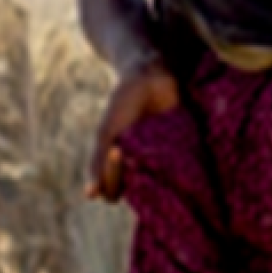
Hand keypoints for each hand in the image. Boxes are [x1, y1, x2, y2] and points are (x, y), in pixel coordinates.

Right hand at [85, 57, 180, 201]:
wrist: (149, 77)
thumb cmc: (124, 104)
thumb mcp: (107, 133)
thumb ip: (98, 163)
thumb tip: (90, 196)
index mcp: (118, 167)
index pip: (112, 192)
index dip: (111, 177)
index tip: (115, 150)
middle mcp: (138, 169)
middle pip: (132, 192)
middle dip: (125, 172)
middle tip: (124, 147)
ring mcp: (159, 163)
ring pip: (155, 186)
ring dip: (150, 171)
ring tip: (148, 146)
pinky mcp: (181, 155)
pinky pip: (178, 171)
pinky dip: (171, 162)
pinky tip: (168, 146)